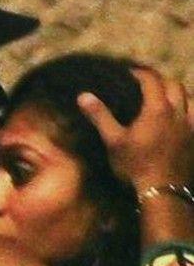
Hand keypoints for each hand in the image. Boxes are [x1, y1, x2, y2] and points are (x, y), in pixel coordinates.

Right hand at [77, 68, 191, 192]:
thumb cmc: (135, 166)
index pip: (151, 80)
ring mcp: (190, 126)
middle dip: (160, 80)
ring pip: (190, 98)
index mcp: (157, 108)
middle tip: (147, 84)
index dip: (139, 73)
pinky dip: (190, 110)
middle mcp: (178, 112)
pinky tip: (184, 116)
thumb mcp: (114, 142)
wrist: (162, 192)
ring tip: (168, 96)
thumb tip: (83, 96)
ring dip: (178, 92)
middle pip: (173, 84)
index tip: (129, 73)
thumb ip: (101, 117)